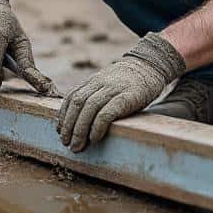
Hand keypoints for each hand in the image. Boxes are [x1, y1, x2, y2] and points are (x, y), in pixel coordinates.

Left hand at [57, 32, 186, 151]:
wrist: (152, 66)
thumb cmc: (130, 82)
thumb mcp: (108, 83)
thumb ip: (96, 94)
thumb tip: (82, 118)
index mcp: (94, 81)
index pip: (71, 97)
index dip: (63, 115)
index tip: (60, 131)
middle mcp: (100, 83)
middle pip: (77, 103)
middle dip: (69, 125)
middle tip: (66, 143)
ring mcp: (113, 89)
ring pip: (88, 108)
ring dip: (79, 130)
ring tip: (77, 146)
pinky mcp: (126, 97)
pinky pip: (107, 113)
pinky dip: (97, 126)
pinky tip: (94, 138)